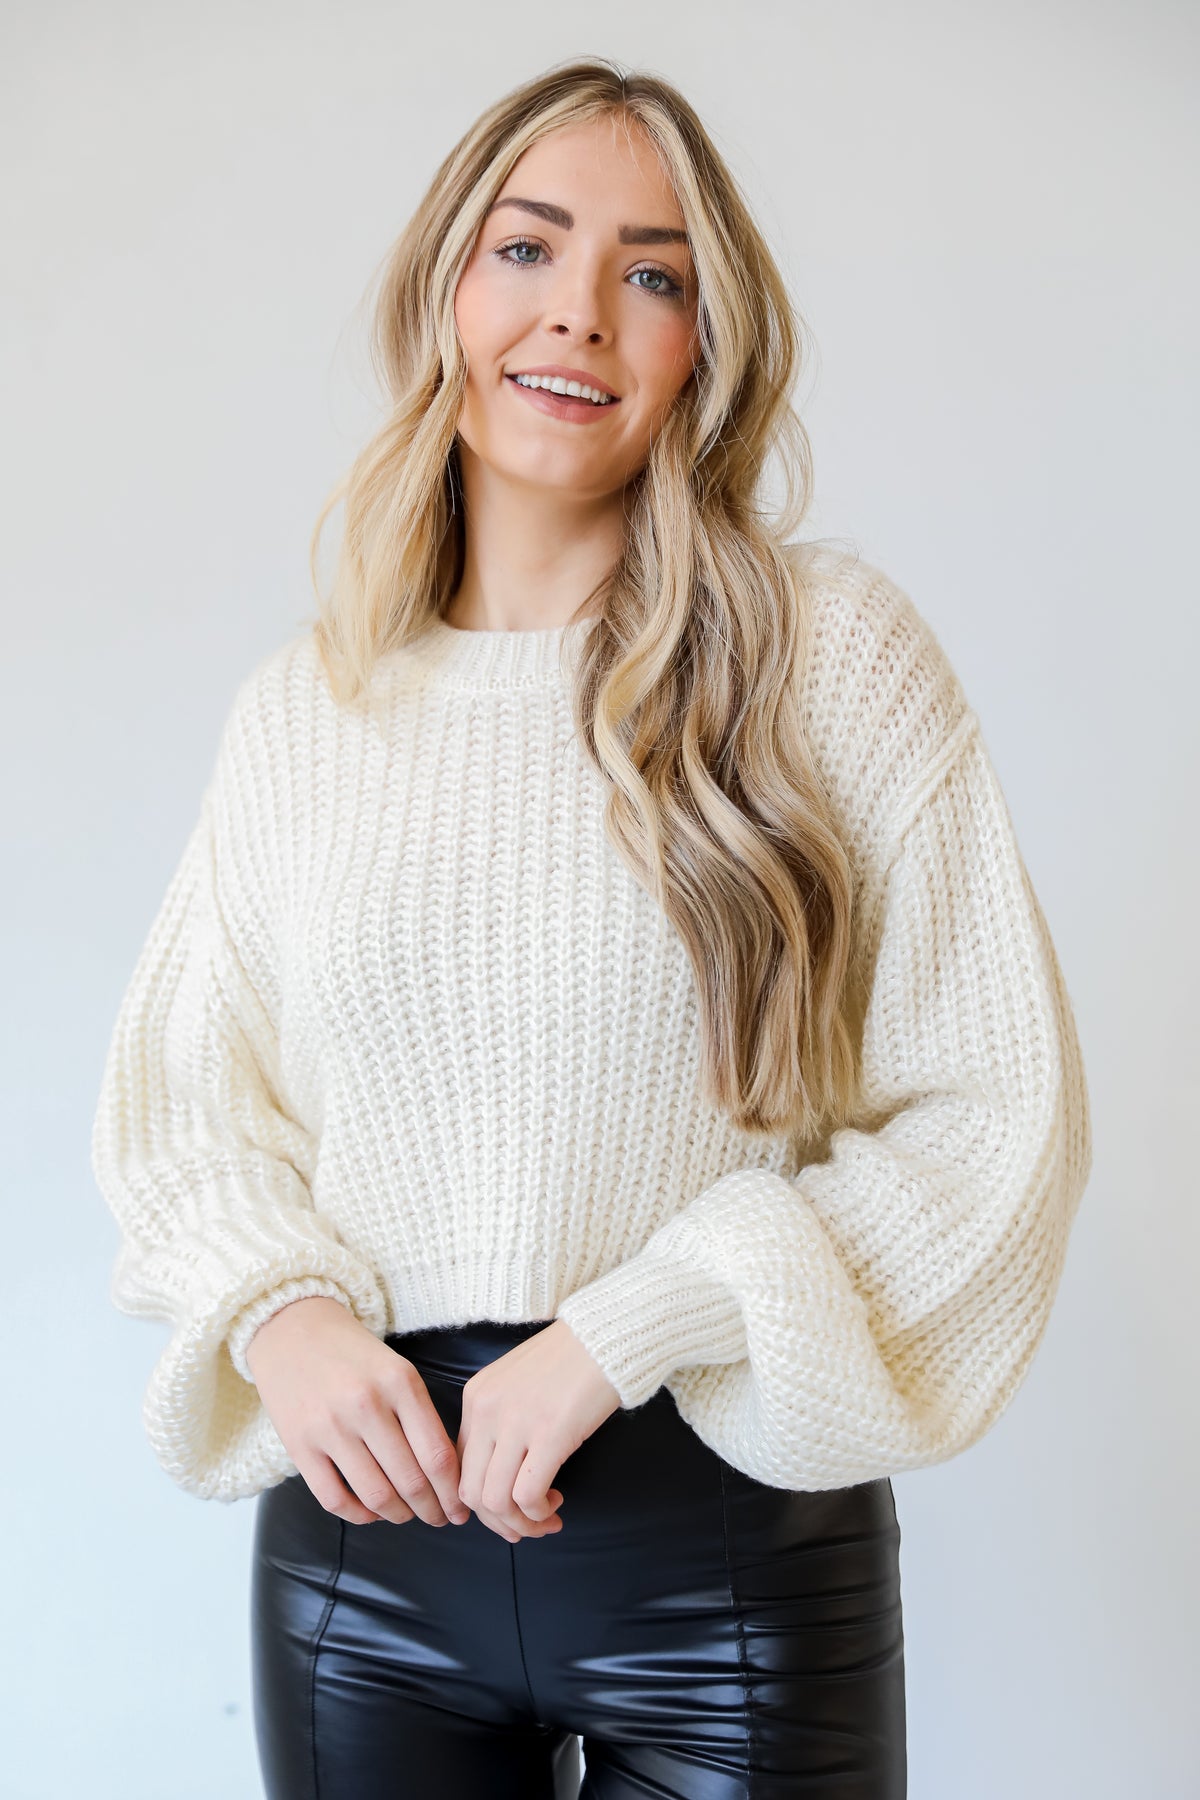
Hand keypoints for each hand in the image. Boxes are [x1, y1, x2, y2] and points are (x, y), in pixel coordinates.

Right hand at [244, 1296, 470, 1528]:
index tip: (461, 1509)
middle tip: (440, 1519)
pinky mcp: (299, 1445)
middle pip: (411, 1481)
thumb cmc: (353, 1353)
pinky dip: (358, 1515)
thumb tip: (445, 1474)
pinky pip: (334, 1499)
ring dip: (399, 1516)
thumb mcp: (397, 1370)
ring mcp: (330, 1427)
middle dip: (432, 1510)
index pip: (437, 1455)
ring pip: (376, 1495)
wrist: (291, 1328)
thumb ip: (420, 1415)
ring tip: (407, 1516)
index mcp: (400, 1383)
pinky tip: (371, 1512)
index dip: (453, 1493)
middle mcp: (366, 1405)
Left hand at [456, 1317, 621, 1542]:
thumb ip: (500, 1418)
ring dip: (520, 1523)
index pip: (459, 1466)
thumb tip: (501, 1469)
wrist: (605, 1335)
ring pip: (495, 1500)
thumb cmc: (569, 1358)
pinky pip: (527, 1496)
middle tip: (525, 1527)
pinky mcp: (550, 1434)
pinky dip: (538, 1513)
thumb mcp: (516, 1382)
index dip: (480, 1499)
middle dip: (497, 1521)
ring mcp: (516, 1422)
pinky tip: (555, 1504)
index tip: (506, 1508)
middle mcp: (486, 1410)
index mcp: (475, 1397)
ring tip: (545, 1519)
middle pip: (471, 1491)